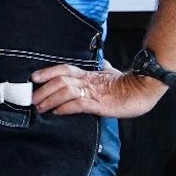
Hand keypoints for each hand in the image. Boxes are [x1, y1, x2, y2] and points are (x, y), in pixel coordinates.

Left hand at [30, 58, 167, 118]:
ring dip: (50, 99)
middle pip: (60, 79)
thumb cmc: (129, 84)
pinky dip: (65, 108)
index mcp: (89, 73)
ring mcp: (93, 91)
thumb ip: (104, 69)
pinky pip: (78, 104)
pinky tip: (57, 112)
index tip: (33, 78)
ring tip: (40, 108)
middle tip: (31, 99)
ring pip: (66, 91)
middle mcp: (88, 80)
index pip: (64, 69)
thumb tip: (102, 63)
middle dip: (43, 89)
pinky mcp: (100, 104)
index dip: (47, 72)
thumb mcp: (112, 74)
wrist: (145, 89)